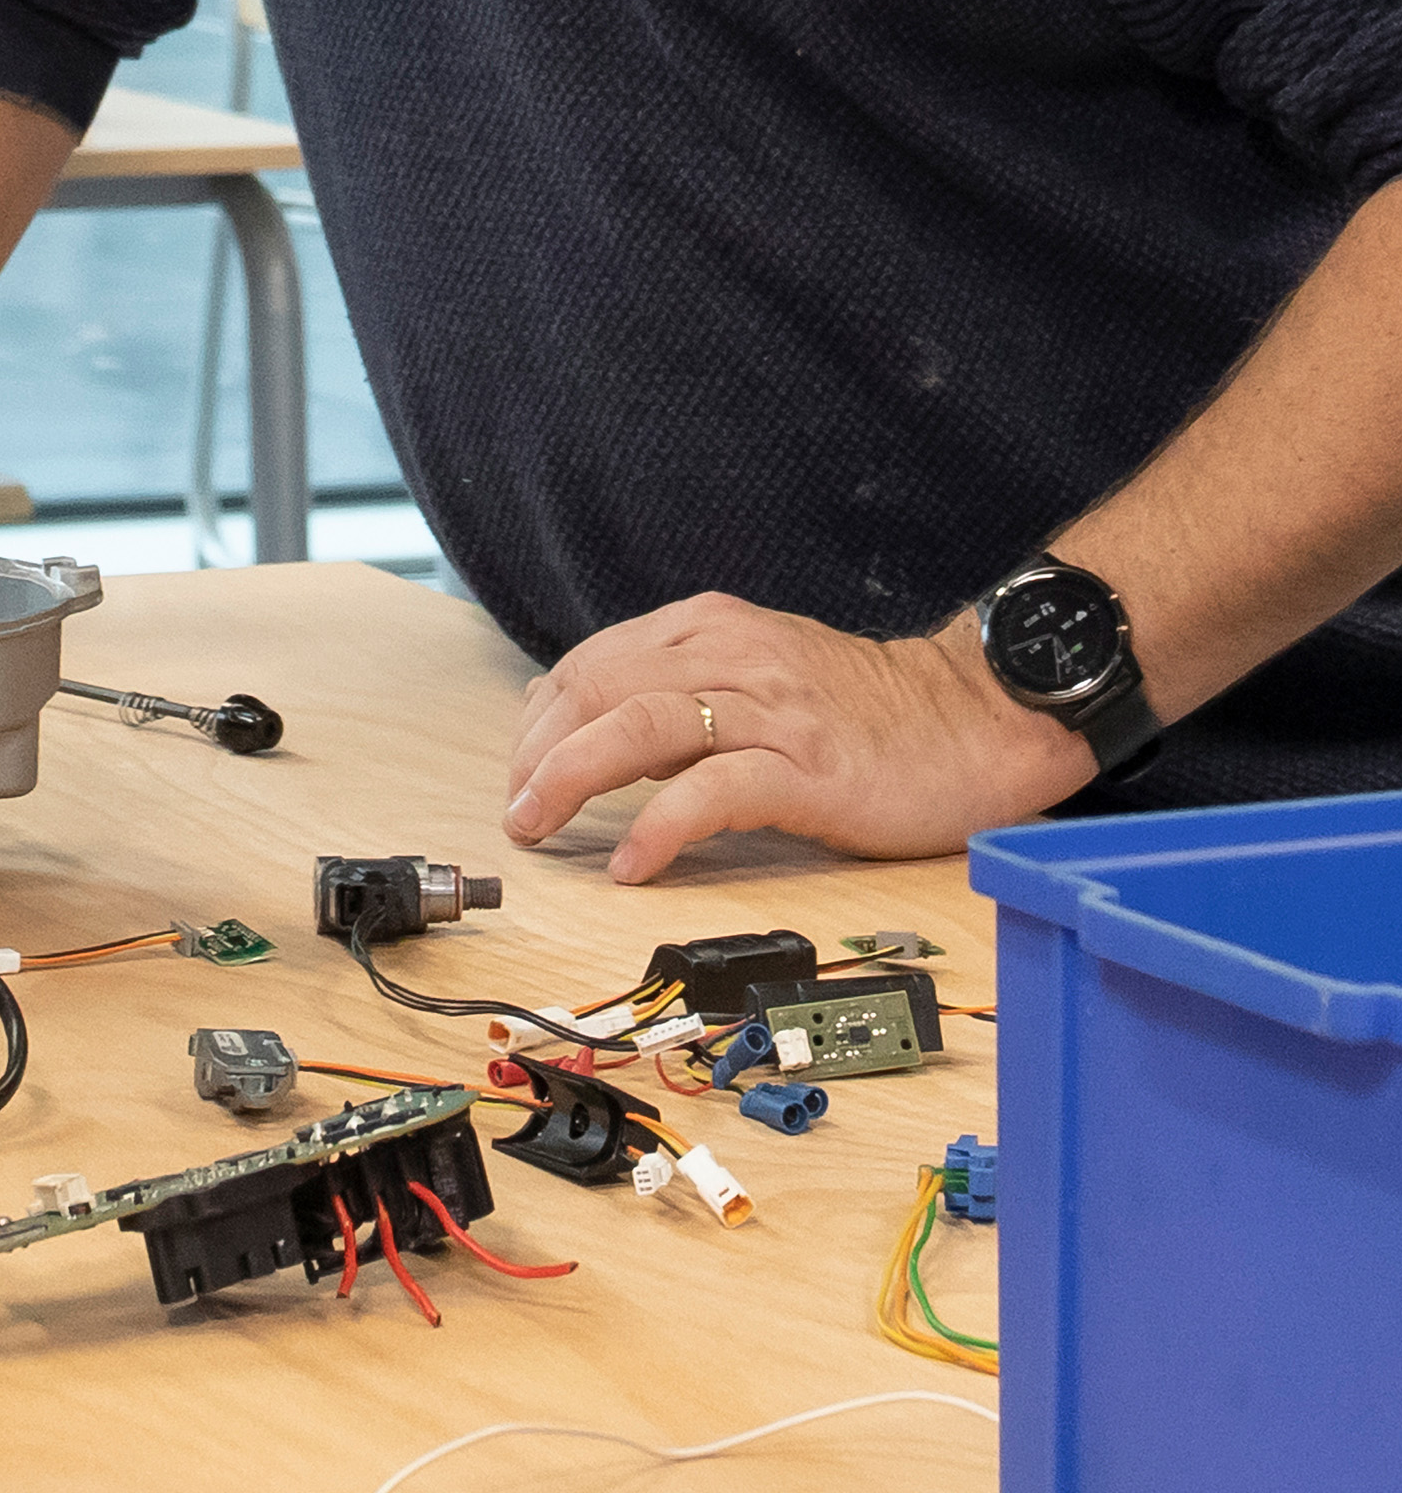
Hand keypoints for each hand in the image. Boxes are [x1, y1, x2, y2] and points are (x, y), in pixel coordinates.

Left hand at [502, 592, 1093, 884]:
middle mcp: (730, 656)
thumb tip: (591, 730)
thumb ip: (680, 691)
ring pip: (638, 728)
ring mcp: (770, 711)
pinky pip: (714, 792)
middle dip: (537, 753)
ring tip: (536, 826)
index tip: (519, 773)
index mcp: (709, 630)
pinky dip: (659, 827)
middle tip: (516, 812)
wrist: (975, 717)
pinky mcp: (808, 769)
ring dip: (569, 778)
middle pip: (597, 688)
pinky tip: (631, 862)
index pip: (589, 664)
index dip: (539, 722)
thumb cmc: (863, 710)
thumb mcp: (755, 673)